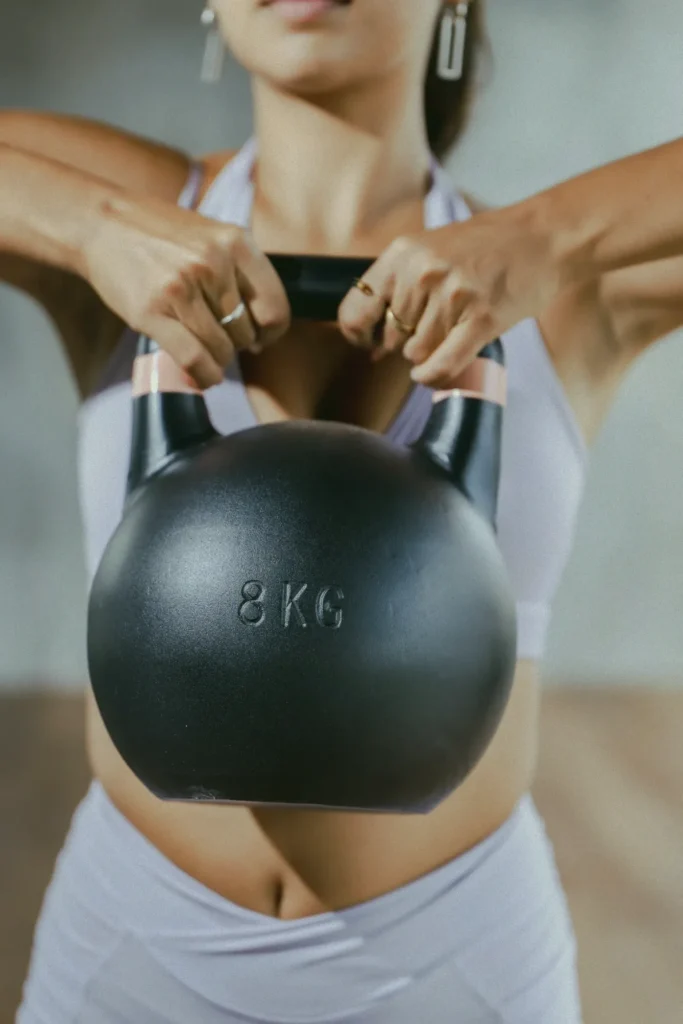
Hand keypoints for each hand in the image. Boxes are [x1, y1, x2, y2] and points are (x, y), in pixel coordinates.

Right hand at [82, 193, 290, 388]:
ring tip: (205, 350)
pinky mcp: (153, 312)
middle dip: (235, 342)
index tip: (261, 338)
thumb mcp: (212, 236)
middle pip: (245, 332)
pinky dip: (204, 375)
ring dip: (216, 360)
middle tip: (216, 334)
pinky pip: (194, 359)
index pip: (275, 307)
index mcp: (236, 243)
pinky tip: (203, 375)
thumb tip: (265, 327)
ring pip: (221, 349)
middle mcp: (213, 263)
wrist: (103, 224)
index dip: (271, 332)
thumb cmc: (161, 235)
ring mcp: (182, 288)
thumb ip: (240, 272)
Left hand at [337, 202, 560, 388]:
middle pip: (392, 336)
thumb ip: (399, 287)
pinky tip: (432, 372)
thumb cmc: (487, 246)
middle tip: (429, 330)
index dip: (358, 334)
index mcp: (403, 254)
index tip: (368, 342)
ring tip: (449, 334)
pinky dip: (435, 375)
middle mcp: (423, 274)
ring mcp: (453, 297)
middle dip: (404, 342)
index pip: (356, 308)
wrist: (543, 237)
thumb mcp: (431, 249)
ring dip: (428, 355)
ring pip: (417, 353)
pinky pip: (443, 364)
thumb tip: (370, 344)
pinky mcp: (481, 319)